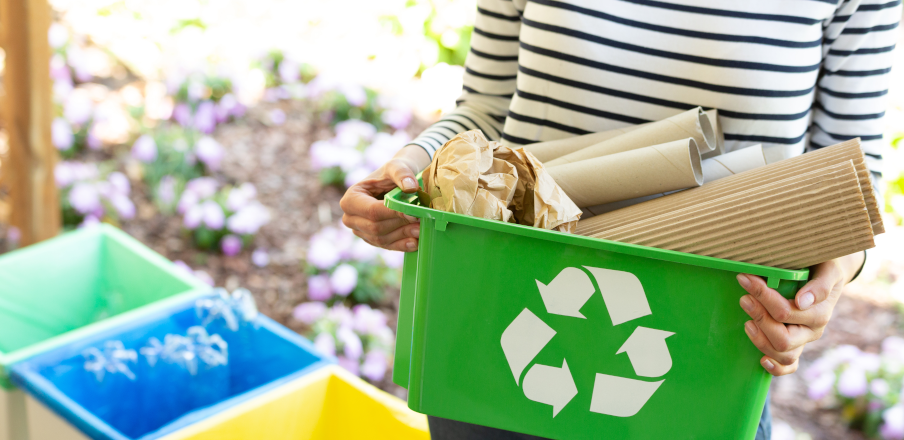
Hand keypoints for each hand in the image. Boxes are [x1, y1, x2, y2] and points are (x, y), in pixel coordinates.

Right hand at [340, 146, 427, 251]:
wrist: (395, 183)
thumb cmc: (392, 173)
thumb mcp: (396, 166)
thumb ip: (402, 173)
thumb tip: (411, 187)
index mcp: (351, 199)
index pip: (372, 211)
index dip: (393, 213)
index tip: (413, 213)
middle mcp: (350, 218)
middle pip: (376, 228)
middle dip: (400, 226)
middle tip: (422, 222)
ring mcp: (360, 231)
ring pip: (381, 239)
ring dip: (403, 236)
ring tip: (422, 230)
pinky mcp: (371, 240)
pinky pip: (386, 246)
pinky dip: (401, 245)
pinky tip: (415, 242)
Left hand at [737, 252, 863, 375]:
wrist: (827, 273)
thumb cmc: (823, 267)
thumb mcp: (828, 269)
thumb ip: (820, 285)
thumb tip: (802, 302)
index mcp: (820, 313)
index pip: (786, 312)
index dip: (763, 296)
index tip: (744, 278)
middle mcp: (812, 331)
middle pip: (783, 338)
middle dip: (759, 318)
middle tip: (744, 298)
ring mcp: (803, 341)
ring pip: (783, 355)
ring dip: (761, 340)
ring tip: (747, 322)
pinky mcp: (796, 347)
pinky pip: (789, 367)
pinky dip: (776, 368)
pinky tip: (762, 361)